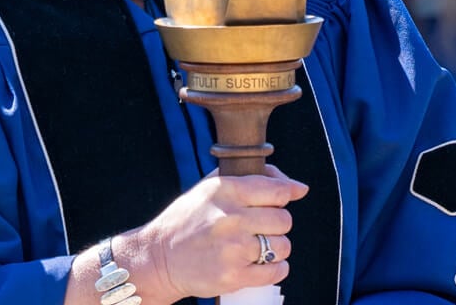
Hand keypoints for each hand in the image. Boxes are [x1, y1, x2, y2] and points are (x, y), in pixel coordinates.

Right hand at [123, 165, 307, 300]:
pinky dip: (274, 268)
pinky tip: (258, 263)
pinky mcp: (235, 275)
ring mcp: (233, 248)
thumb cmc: (186, 221)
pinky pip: (277, 271)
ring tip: (254, 247)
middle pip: (284, 220)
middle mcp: (231, 218)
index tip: (281, 200)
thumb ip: (250, 179)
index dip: (284, 195)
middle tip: (259, 227)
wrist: (159, 257)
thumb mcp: (209, 188)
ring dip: (275, 248)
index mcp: (225, 191)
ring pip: (283, 246)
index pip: (278, 191)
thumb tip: (295, 186)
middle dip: (276, 224)